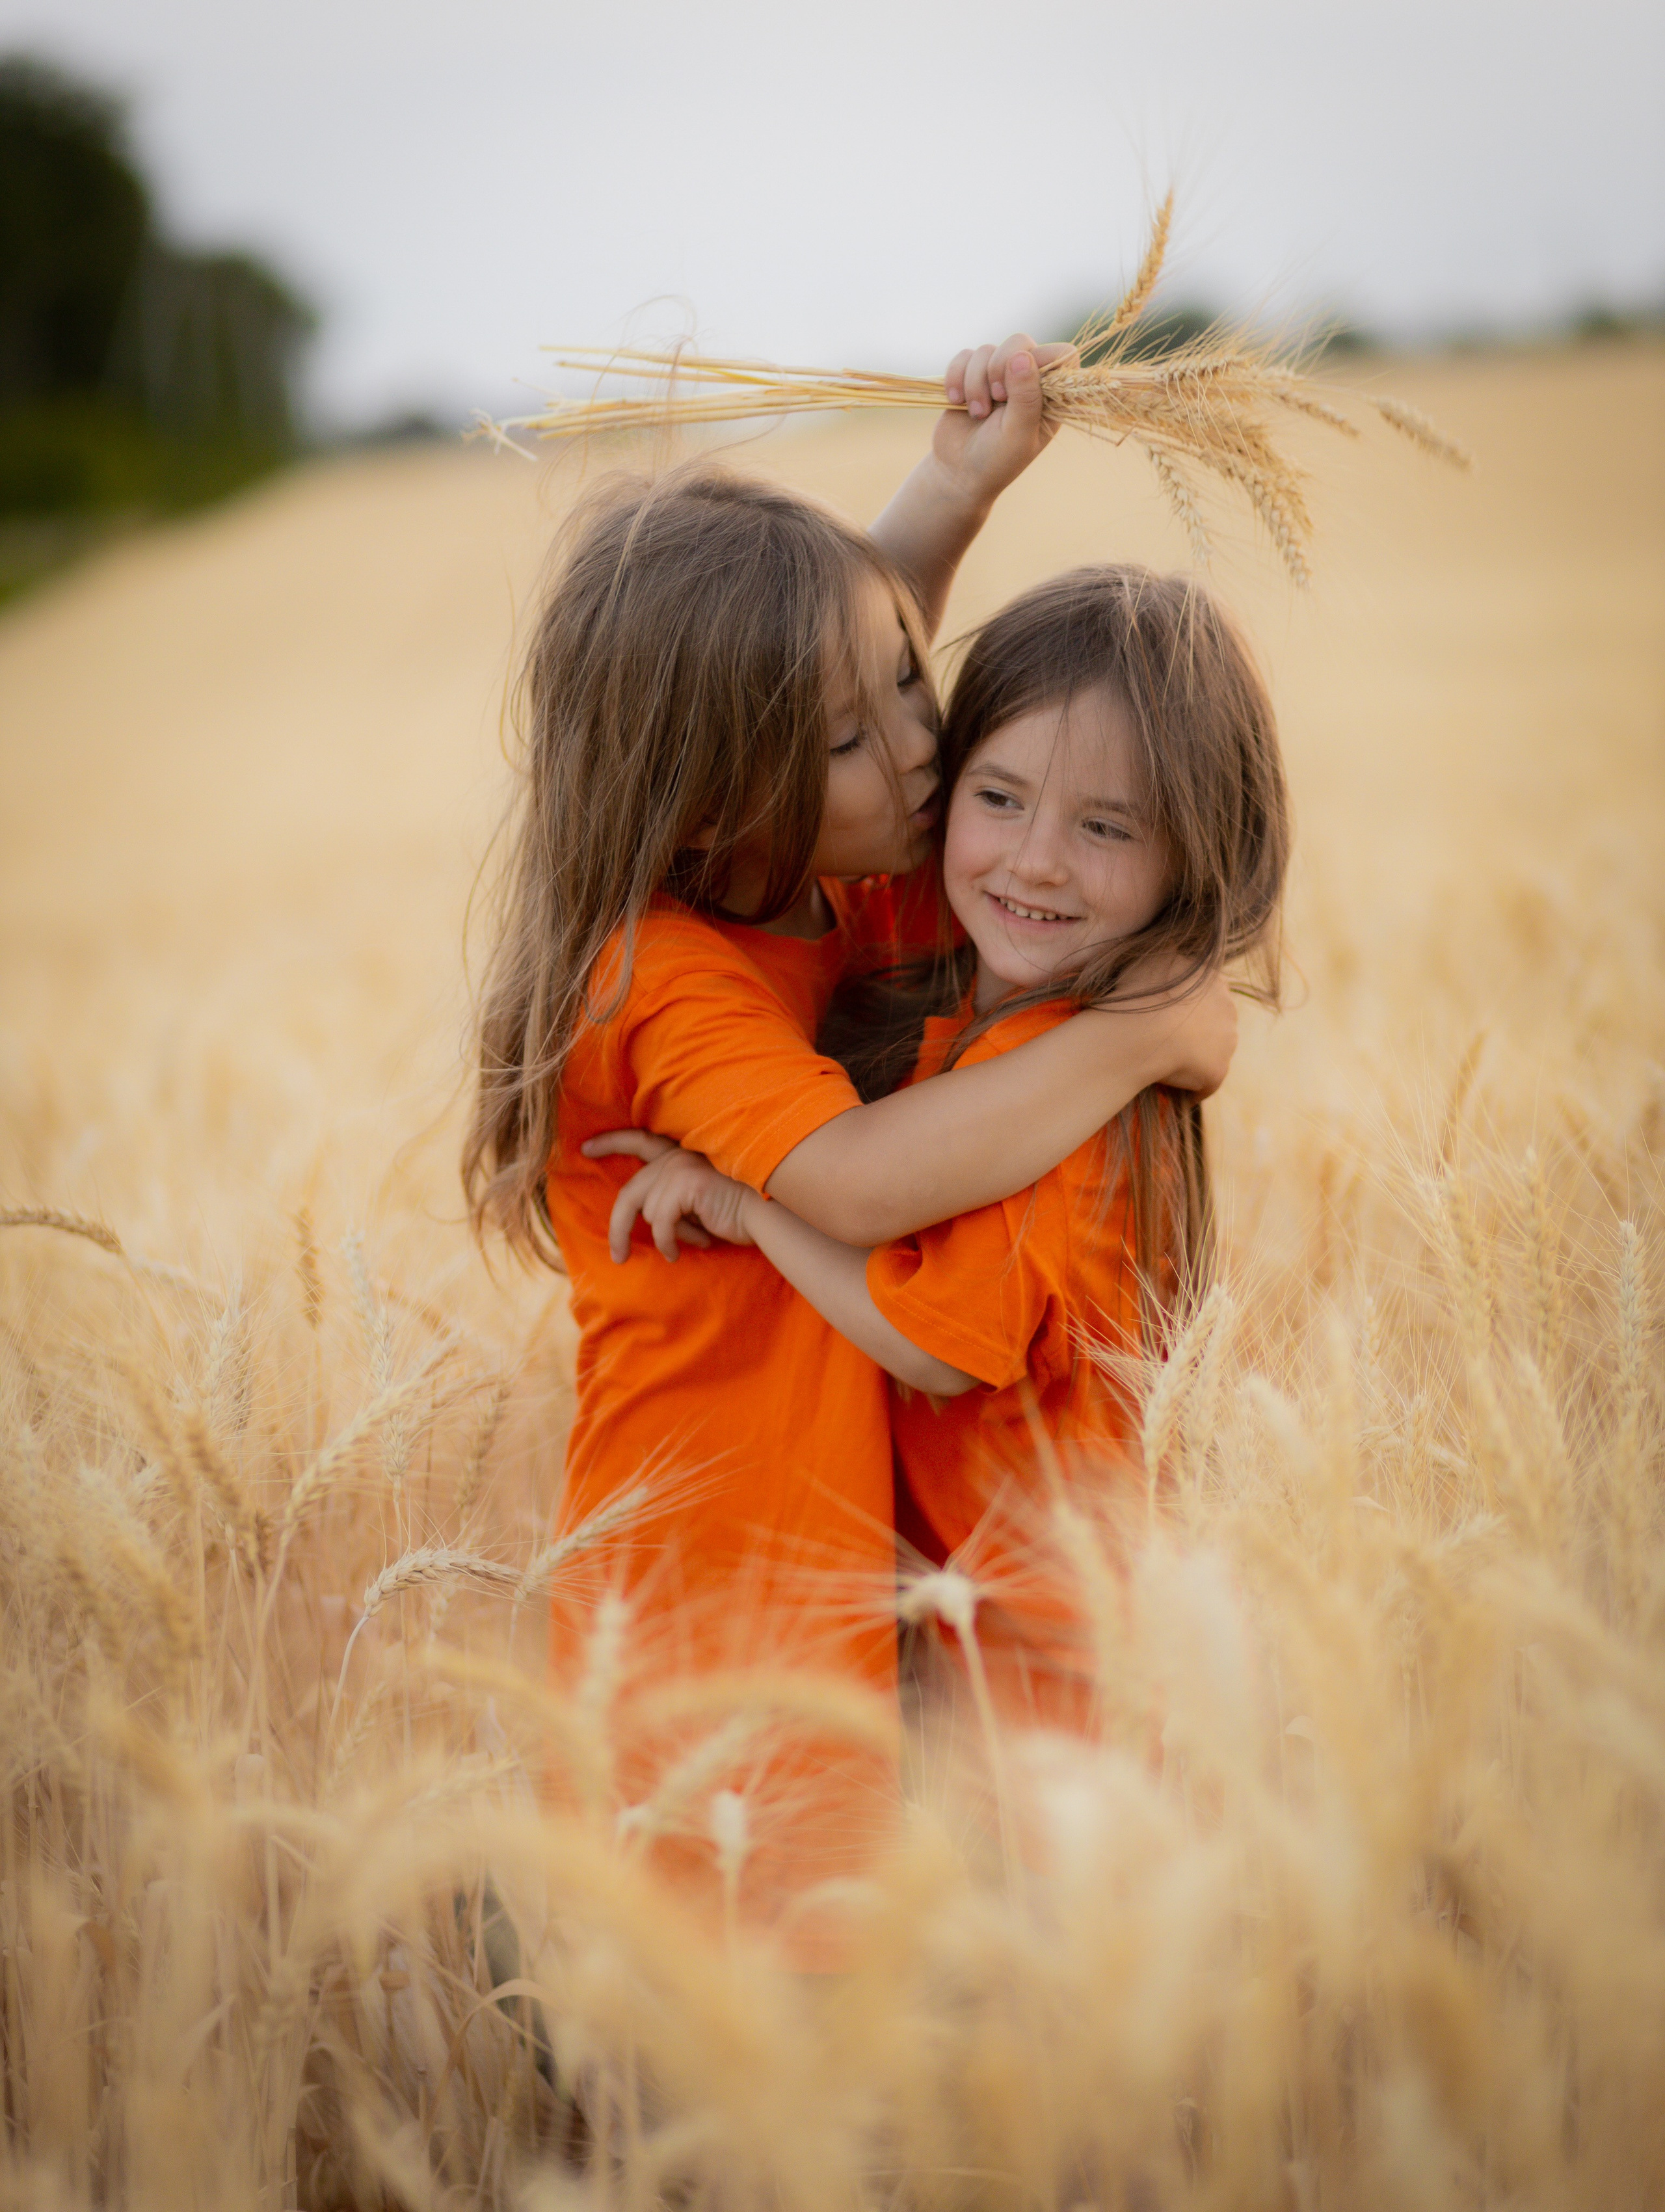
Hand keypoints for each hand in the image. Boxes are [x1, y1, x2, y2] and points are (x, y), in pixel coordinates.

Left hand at [581, 1130, 757, 1262]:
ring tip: (690, 1245)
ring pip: (649, 1213)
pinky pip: (661, 1223)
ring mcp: (680, 1166)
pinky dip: (670, 1242)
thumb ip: (673, 1201)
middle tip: (617, 1256)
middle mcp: (677, 1155)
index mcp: (680, 1154)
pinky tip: (686, 1250)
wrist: (769, 1213)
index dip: (611, 1143)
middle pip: (631, 1192)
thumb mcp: (698, 1204)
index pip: (640, 1141)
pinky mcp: (686, 1183)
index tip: (585, 1148)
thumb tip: (647, 1220)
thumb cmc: (738, 1213)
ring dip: (668, 1237)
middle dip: (618, 1227)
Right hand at [933, 332, 1078, 511]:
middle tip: (997, 399)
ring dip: (975, 382)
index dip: (1041, 360)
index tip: (1020, 383)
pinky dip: (956, 376)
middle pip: (1020, 342)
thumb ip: (1026, 396)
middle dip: (1001, 367)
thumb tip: (1022, 355)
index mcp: (1052, 396)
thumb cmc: (996, 461)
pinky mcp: (971, 376)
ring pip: (987, 350)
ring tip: (976, 414)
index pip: (1063, 355)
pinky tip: (955, 401)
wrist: (957, 474)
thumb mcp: (1017, 434)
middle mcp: (1027, 381)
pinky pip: (964, 356)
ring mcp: (998, 376)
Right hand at [1131, 968, 1238, 1097]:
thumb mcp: (1154, 956)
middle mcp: (1228, 1009)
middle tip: (1163, 1040)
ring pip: (1212, 1053)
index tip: (1161, 1012)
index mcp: (1214, 980)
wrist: (1140, 1030)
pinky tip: (1171, 1093)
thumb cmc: (1139, 991)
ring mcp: (1227, 1042)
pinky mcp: (1218, 1071)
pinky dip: (1191, 1089)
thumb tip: (1173, 951)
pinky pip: (1205, 1083)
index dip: (1182, 1003)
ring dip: (1194, 1060)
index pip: (1205, 992)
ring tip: (1166, 1068)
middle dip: (1195, 1030)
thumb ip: (1170, 955)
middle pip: (1213, 1022)